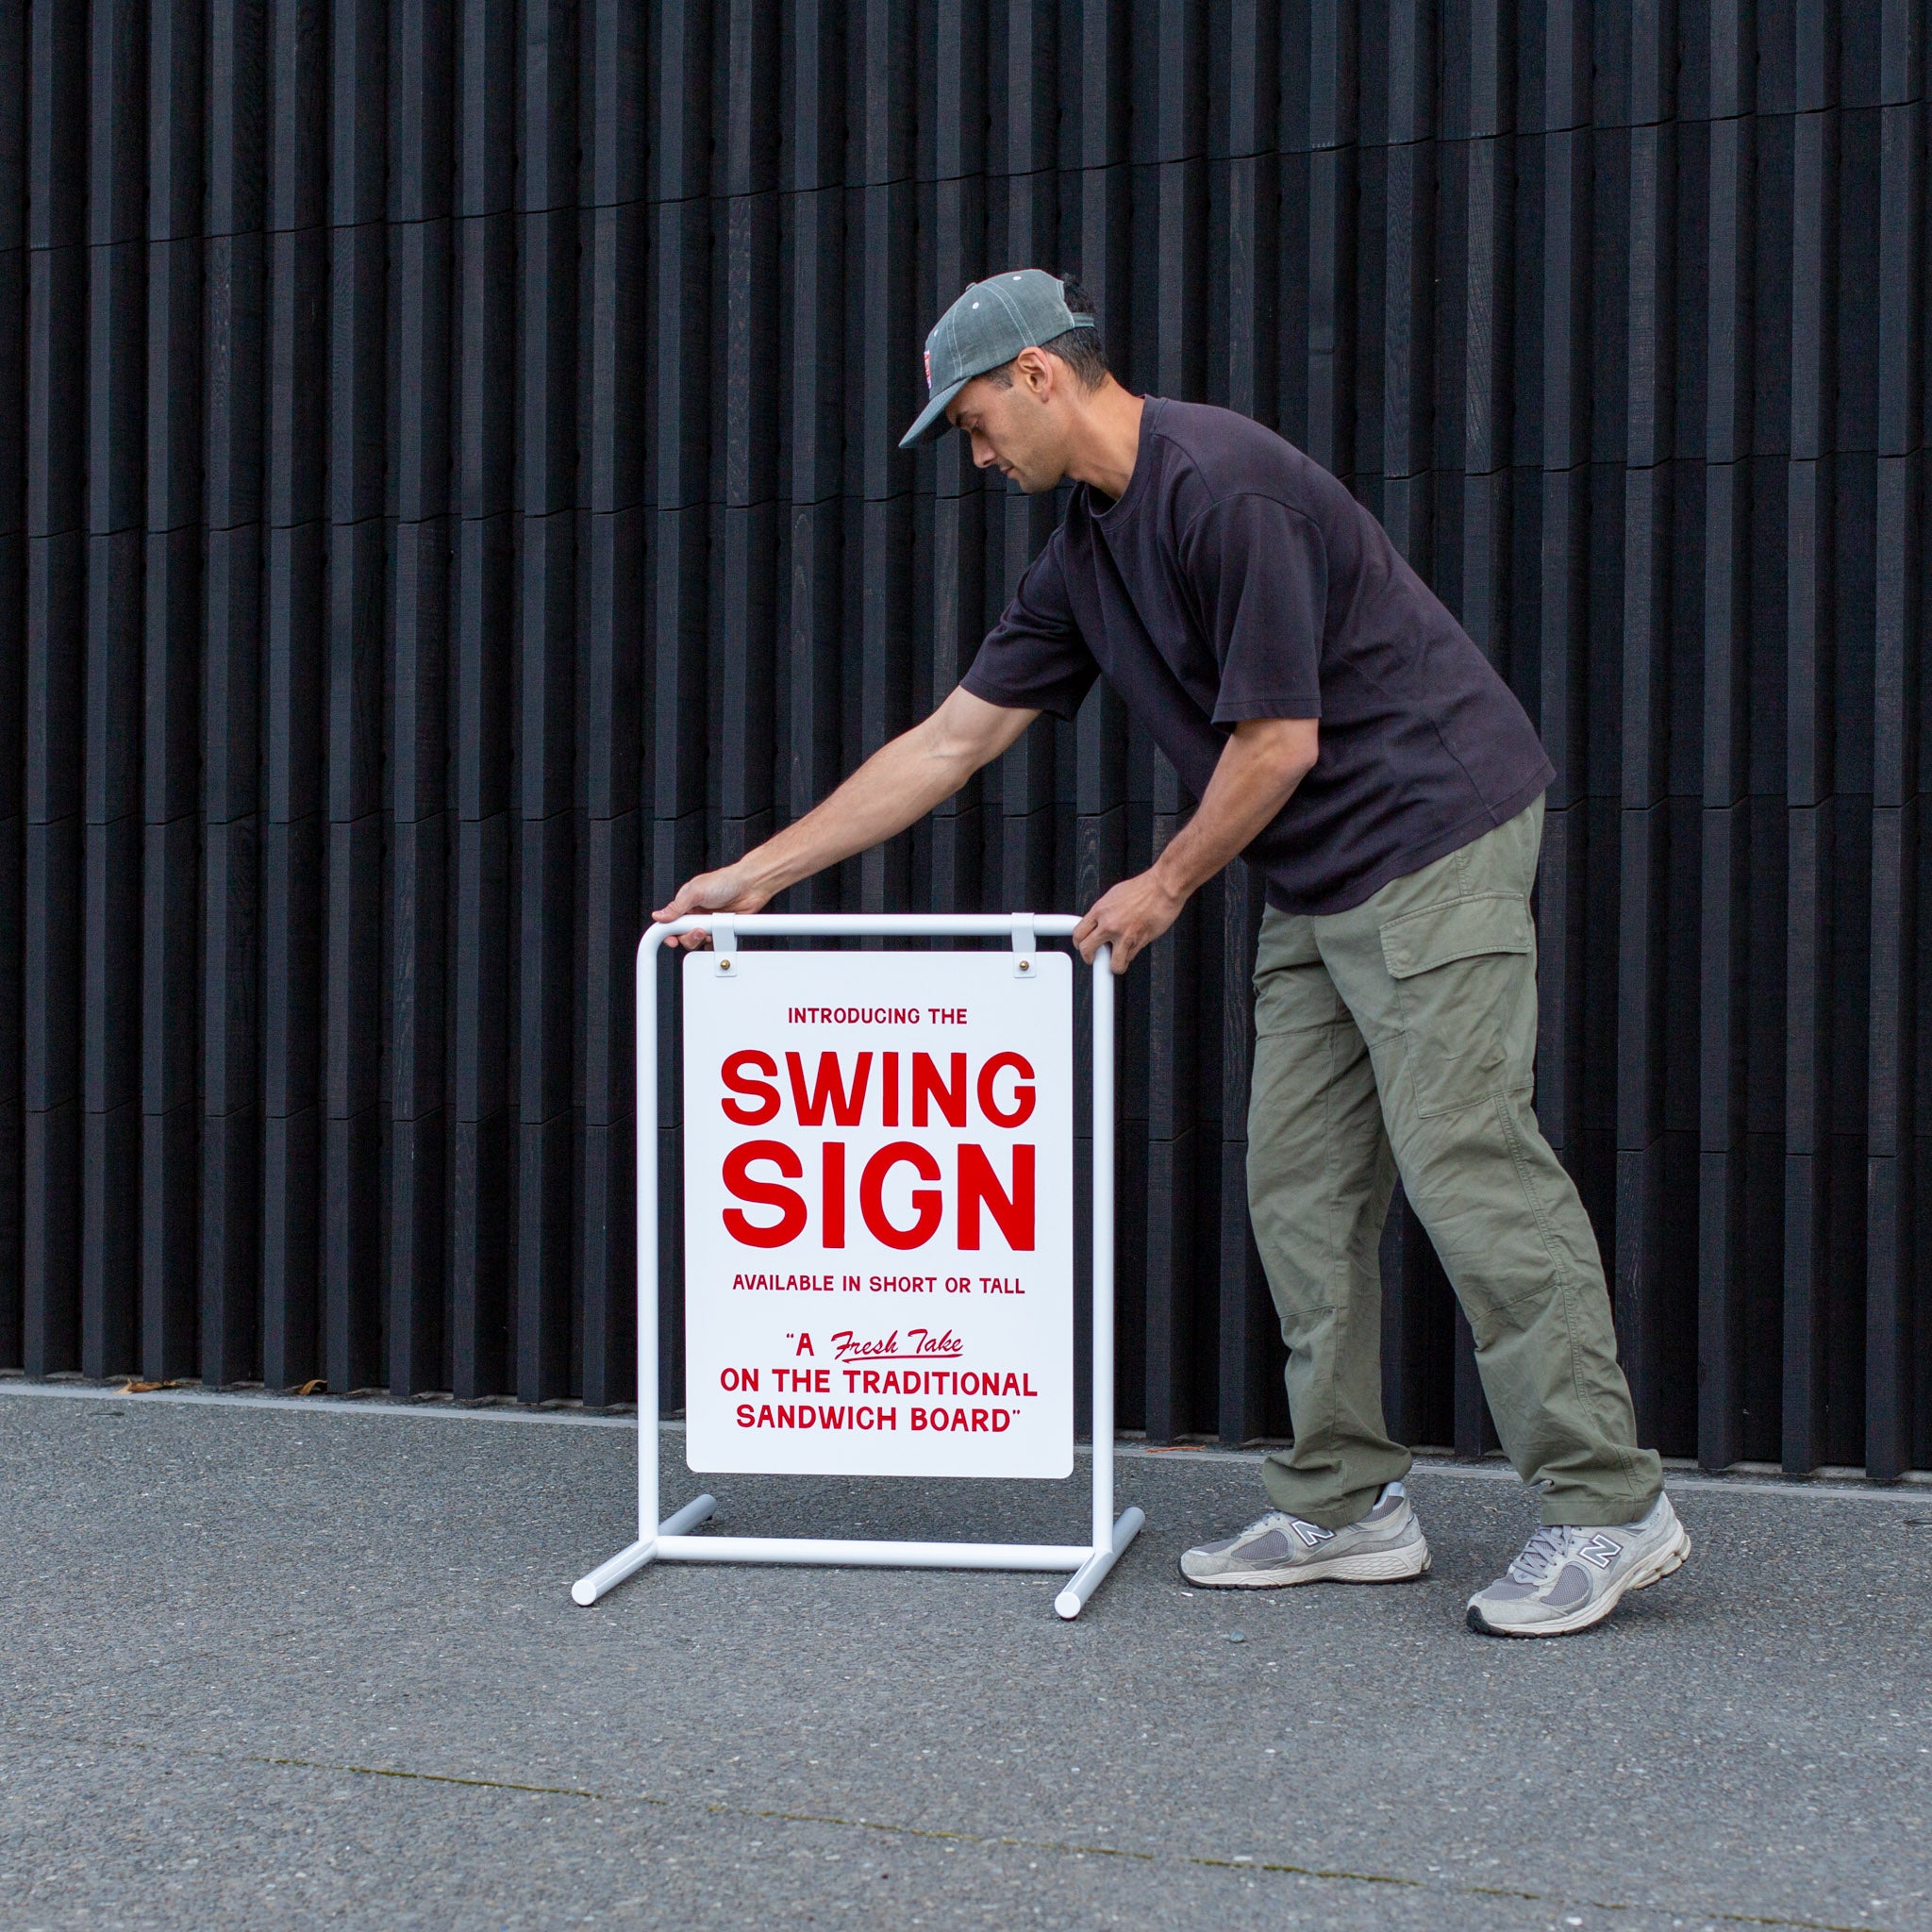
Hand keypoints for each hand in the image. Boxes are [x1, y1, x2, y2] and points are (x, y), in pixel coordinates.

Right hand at [651, 866, 771, 948]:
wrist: (750, 885)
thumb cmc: (725, 881)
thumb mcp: (696, 891)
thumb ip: (677, 906)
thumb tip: (659, 916)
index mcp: (686, 903)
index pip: (671, 922)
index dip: (669, 933)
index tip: (671, 940)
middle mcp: (696, 913)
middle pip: (683, 935)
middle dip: (688, 937)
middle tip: (698, 931)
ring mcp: (709, 922)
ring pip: (698, 941)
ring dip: (702, 940)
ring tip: (710, 930)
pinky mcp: (721, 929)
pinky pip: (714, 943)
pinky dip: (715, 943)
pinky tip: (718, 936)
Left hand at [1073, 868, 1186, 973]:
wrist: (1163, 888)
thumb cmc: (1144, 888)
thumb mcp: (1114, 895)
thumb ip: (1104, 912)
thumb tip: (1099, 922)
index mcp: (1100, 910)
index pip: (1078, 933)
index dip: (1078, 943)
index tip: (1082, 946)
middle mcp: (1109, 924)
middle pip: (1086, 950)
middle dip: (1089, 958)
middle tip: (1094, 958)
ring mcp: (1124, 936)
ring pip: (1112, 964)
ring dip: (1114, 965)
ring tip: (1117, 959)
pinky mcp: (1139, 942)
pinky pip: (1130, 958)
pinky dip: (1131, 956)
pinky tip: (1133, 947)